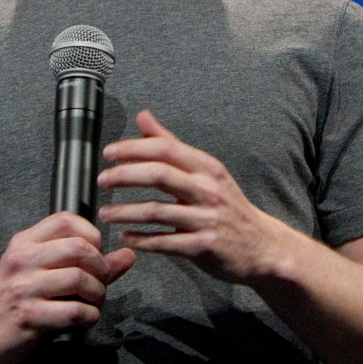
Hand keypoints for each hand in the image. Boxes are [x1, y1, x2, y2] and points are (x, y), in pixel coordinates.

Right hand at [0, 211, 134, 363]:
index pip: (67, 220)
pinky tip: (86, 320)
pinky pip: (73, 311)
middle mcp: (21, 259)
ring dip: (97, 294)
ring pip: (78, 279)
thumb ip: (87, 264)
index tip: (95, 255)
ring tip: (94, 304)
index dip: (92, 235)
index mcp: (24, 242)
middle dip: (101, 268)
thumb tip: (129, 255)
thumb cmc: (17, 300)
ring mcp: (22, 288)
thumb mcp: (45, 274)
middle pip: (79, 248)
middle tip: (101, 284)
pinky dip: (89, 316)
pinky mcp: (26, 316)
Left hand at [98, 110, 290, 283]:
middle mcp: (208, 189)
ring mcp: (207, 219)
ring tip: (105, 213)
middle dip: (124, 176)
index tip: (108, 153)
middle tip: (101, 181)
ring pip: (156, 211)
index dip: (133, 149)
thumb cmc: (226, 205)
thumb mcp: (205, 171)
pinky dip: (141, 240)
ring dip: (125, 212)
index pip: (166, 149)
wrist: (260, 246)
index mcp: (207, 167)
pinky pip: (164, 242)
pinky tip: (125, 237)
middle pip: (159, 175)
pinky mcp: (203, 246)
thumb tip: (143, 116)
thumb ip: (171, 145)